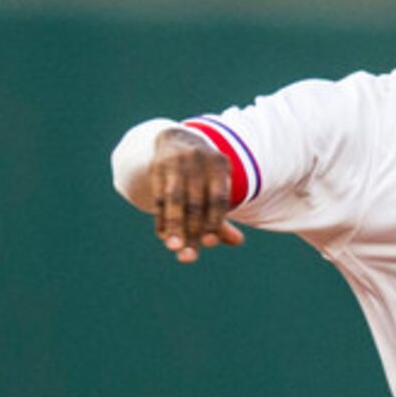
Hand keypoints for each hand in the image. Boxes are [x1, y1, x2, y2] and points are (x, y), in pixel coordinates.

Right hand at [149, 127, 245, 262]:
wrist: (176, 140)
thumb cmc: (202, 174)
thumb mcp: (215, 187)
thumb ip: (222, 216)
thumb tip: (238, 241)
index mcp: (219, 164)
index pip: (218, 198)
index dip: (214, 221)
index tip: (209, 242)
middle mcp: (198, 161)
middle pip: (196, 202)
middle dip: (192, 230)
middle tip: (189, 256)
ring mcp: (176, 162)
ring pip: (175, 199)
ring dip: (174, 225)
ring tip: (173, 247)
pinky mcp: (157, 167)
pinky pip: (159, 196)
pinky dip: (161, 217)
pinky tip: (162, 234)